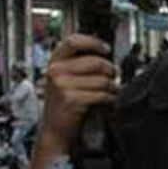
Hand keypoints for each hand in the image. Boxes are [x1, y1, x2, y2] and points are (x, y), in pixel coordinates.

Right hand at [39, 34, 116, 150]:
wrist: (55, 128)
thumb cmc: (63, 103)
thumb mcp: (65, 78)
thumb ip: (79, 64)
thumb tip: (104, 54)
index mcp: (55, 62)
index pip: (74, 41)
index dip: (93, 42)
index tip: (105, 49)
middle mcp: (56, 71)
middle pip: (95, 61)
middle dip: (110, 70)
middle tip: (113, 76)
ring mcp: (62, 85)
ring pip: (102, 79)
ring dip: (112, 87)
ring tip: (110, 91)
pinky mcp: (72, 99)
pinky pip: (101, 94)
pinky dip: (110, 99)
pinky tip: (107, 101)